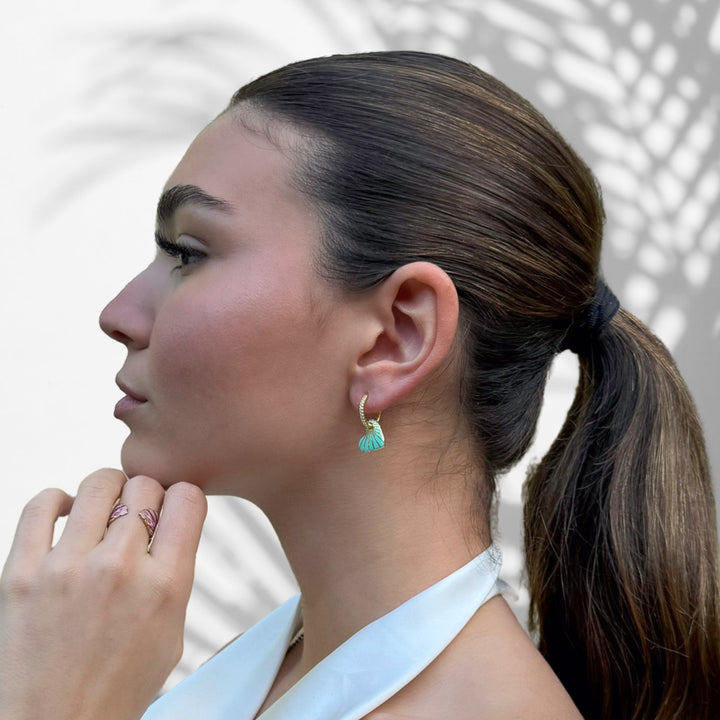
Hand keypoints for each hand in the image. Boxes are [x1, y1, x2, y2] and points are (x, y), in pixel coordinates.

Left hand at [0, 469, 206, 719]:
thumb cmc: (116, 687)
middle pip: (145, 486)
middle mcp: (120, 569)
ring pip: (99, 484)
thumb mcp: (172, 632)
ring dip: (108, 491)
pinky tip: (66, 515)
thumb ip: (174, 573)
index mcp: (165, 586)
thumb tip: (169, 524)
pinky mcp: (21, 573)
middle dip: (147, 496)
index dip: (184, 498)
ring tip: (104, 510)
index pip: (187, 499)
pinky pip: (41, 504)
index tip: (174, 507)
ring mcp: (68, 568)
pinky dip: (56, 500)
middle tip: (137, 516)